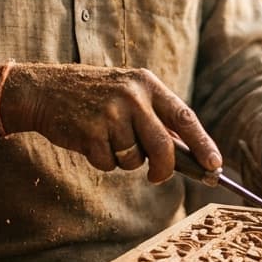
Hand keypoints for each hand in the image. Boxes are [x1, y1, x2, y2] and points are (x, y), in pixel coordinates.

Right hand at [4, 64, 221, 183]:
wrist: (47, 90)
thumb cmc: (95, 98)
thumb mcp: (129, 94)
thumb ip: (156, 118)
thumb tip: (189, 155)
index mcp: (147, 84)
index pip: (185, 117)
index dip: (203, 143)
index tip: (215, 165)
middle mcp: (132, 95)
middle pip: (163, 147)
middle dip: (164, 169)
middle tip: (158, 177)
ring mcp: (111, 112)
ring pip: (134, 159)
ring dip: (124, 160)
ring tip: (108, 140)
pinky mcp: (90, 130)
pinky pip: (109, 163)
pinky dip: (103, 161)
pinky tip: (91, 141)